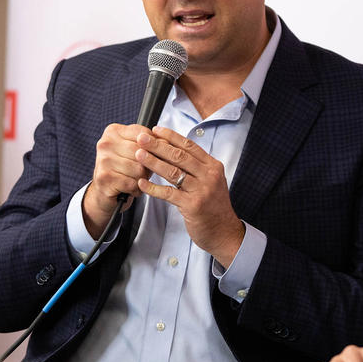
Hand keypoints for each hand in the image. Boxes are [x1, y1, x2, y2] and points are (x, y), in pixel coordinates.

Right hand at [82, 123, 151, 237]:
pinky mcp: (104, 177)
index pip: (142, 134)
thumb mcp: (134, 152)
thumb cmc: (122, 170)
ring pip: (138, 169)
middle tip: (144, 172)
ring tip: (135, 180)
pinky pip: (132, 183)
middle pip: (142, 152)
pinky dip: (136, 189)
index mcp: (113, 132)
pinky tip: (130, 188)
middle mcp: (105, 143)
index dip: (154, 146)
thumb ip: (149, 144)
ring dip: (142, 179)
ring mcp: (103, 160)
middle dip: (148, 165)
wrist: (102, 191)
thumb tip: (166, 142)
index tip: (156, 155)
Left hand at [134, 126, 244, 265]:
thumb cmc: (212, 205)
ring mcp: (202, 190)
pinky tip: (141, 183)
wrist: (224, 231)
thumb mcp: (209, 181)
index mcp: (213, 166)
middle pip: (180, 156)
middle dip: (158, 145)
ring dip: (153, 162)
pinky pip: (168, 193)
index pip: (189, 146)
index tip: (155, 130)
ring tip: (138, 155)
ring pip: (173, 172)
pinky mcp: (193, 206)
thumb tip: (172, 148)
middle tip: (141, 137)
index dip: (171, 137)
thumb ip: (195, 166)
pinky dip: (153, 187)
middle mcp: (209, 176)